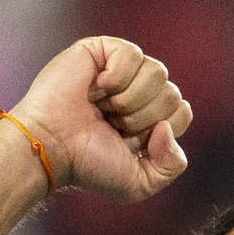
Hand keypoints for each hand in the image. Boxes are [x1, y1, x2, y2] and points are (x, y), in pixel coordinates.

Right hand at [11, 37, 191, 202]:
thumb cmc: (88, 165)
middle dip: (142, 117)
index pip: (182, 112)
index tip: (129, 140)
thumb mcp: (139, 183)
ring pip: (158, 72)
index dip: (159, 130)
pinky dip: (115, 78)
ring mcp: (121, 69)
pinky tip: (94, 89)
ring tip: (102, 108)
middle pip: (172, 93)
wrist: (52, 148)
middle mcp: (138, 91)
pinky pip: (133, 54)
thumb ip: (171, 166)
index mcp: (149, 118)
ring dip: (129, 100)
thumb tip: (167, 128)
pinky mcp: (101, 50)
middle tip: (111, 124)